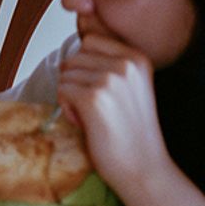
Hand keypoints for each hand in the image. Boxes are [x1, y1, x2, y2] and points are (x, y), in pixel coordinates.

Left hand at [56, 33, 170, 193]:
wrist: (143, 166)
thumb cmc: (130, 129)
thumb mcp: (130, 85)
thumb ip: (110, 62)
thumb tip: (78, 39)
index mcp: (137, 58)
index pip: (90, 40)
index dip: (85, 65)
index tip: (101, 89)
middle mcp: (126, 64)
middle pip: (74, 58)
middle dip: (76, 82)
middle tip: (97, 107)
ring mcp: (110, 80)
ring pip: (65, 75)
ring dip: (71, 96)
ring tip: (94, 116)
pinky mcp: (93, 98)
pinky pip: (61, 91)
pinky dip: (68, 108)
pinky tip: (87, 123)